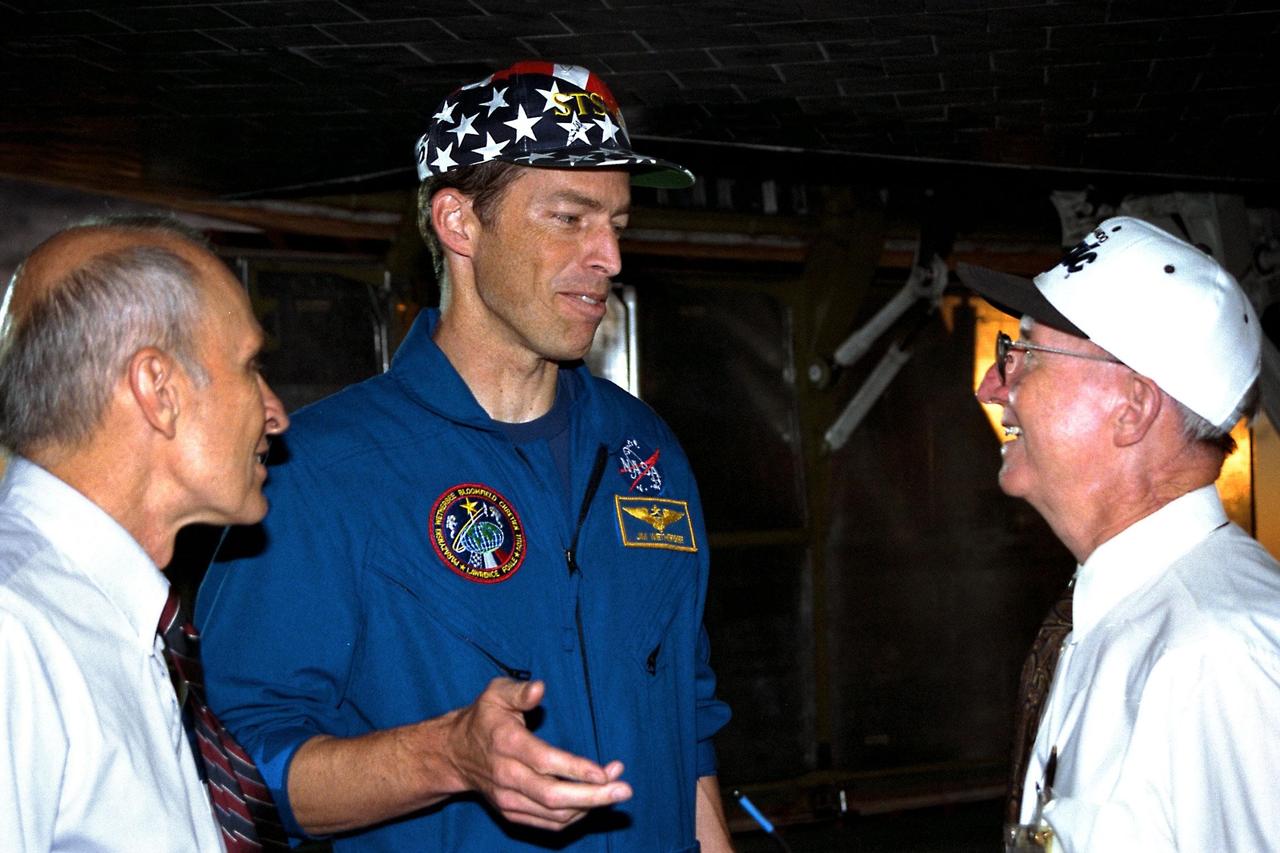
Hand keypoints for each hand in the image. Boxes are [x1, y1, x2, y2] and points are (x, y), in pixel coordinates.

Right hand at [446, 677, 631, 830]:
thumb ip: (520, 691)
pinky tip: (594, 800)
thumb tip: (540, 688)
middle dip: (593, 796)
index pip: (544, 762)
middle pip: (553, 796)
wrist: (454, 754)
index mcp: (506, 743)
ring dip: (590, 805)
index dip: (575, 769)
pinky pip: (549, 823)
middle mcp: (507, 776)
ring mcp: (508, 799)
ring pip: (554, 814)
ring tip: (616, 788)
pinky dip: (575, 816)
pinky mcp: (512, 813)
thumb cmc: (484, 718)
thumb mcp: (496, 693)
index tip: (605, 771)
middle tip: (625, 790)